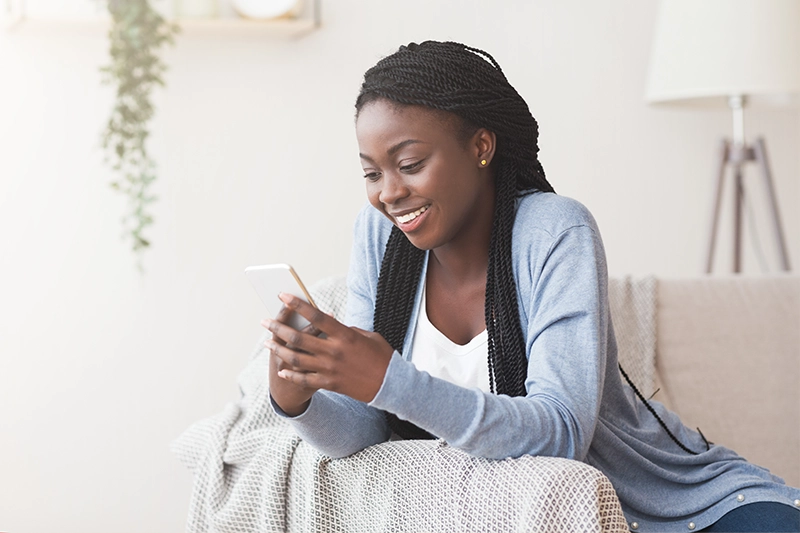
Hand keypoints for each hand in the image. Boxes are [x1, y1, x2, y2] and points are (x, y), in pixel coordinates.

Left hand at [264, 292, 393, 402]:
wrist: (391, 385)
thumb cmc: (382, 356)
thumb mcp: (367, 336)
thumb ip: (346, 330)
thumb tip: (331, 326)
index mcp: (345, 335)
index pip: (317, 316)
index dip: (298, 305)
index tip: (283, 296)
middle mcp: (334, 351)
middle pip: (299, 337)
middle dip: (279, 328)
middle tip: (265, 322)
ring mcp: (330, 369)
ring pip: (297, 358)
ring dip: (279, 349)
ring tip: (267, 342)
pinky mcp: (330, 384)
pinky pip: (305, 379)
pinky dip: (291, 374)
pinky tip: (281, 368)